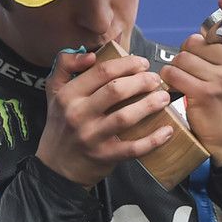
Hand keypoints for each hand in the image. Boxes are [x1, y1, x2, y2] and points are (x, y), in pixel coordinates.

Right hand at [37, 52, 173, 187]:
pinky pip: (133, 148)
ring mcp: (92, 137)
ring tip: (164, 98)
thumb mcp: (54, 91)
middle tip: (156, 80)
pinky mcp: (105, 156)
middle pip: (116, 90)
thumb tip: (90, 54)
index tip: (143, 63)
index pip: (102, 71)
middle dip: (142, 81)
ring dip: (150, 104)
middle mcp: (78, 114)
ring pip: (126, 117)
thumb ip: (66, 65)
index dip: (127, 64)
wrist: (56, 167)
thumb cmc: (62, 124)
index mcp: (68, 95)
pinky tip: (168, 130)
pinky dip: (154, 140)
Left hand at [161, 0, 221, 164]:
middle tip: (199, 73)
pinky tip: (177, 88)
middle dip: (190, 54)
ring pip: (182, 58)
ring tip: (189, 82)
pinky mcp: (204, 92)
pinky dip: (169, 80)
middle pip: (196, 42)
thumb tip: (208, 31)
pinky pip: (173, 73)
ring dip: (177, 69)